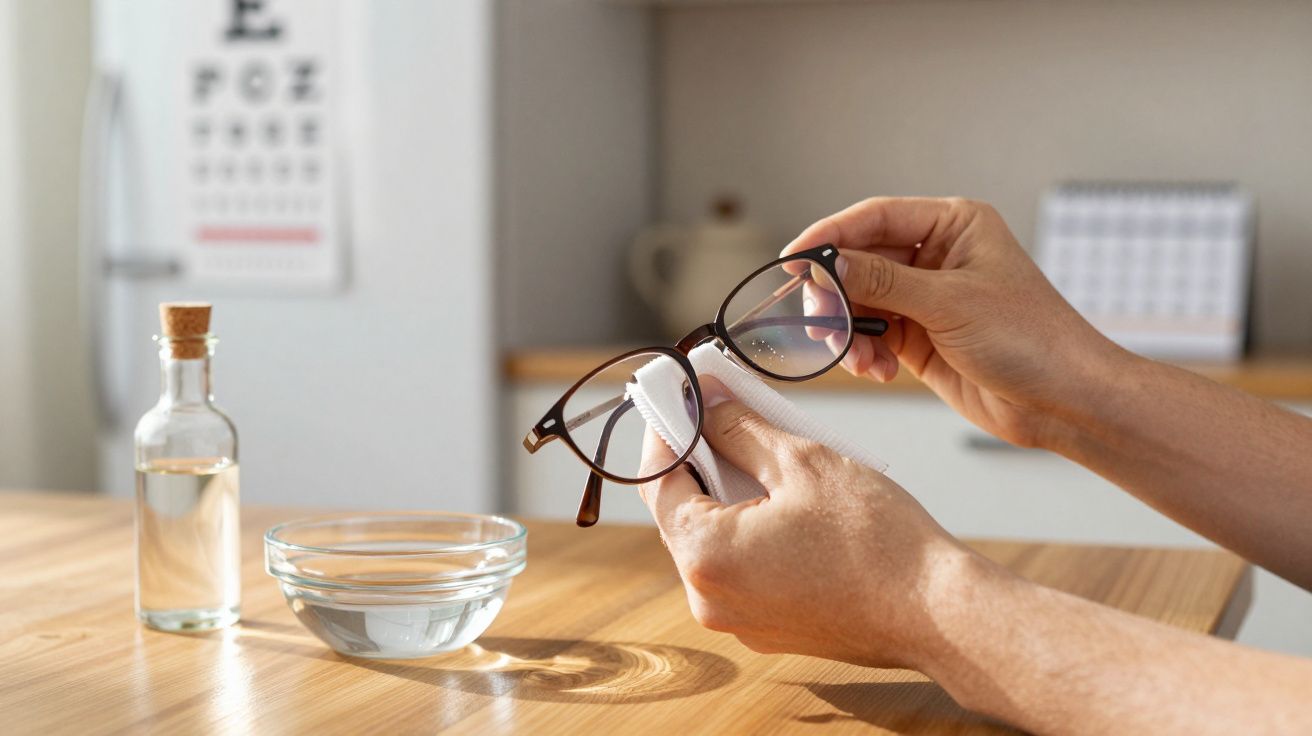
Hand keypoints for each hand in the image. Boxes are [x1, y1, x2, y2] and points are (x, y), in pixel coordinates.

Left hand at [637, 378, 993, 668]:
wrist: (938, 614)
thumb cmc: (877, 540)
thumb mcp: (802, 460)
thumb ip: (740, 428)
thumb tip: (706, 403)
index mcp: (706, 557)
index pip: (659, 482)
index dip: (667, 432)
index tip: (678, 399)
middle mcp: (708, 599)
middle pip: (682, 514)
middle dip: (699, 460)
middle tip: (721, 413)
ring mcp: (738, 621)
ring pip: (713, 542)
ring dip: (727, 495)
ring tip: (760, 451)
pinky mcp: (768, 629)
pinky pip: (741, 569)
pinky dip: (750, 531)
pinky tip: (783, 500)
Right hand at [786, 197, 1124, 448]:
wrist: (1063, 401)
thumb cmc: (1032, 339)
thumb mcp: (950, 303)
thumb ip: (884, 281)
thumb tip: (830, 264)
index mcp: (954, 225)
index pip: (875, 217)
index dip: (830, 236)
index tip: (795, 259)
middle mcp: (936, 256)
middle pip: (860, 260)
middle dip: (837, 292)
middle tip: (821, 319)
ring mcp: (926, 298)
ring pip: (861, 301)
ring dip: (849, 329)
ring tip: (854, 355)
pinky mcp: (919, 336)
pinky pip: (872, 334)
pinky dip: (864, 352)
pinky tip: (877, 370)